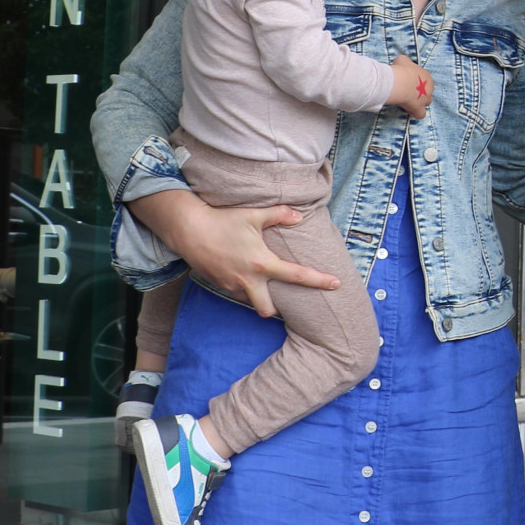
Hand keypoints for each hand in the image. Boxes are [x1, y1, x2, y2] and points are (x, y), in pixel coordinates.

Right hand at [127, 189, 340, 318]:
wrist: (188, 229)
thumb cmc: (223, 220)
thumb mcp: (254, 215)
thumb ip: (280, 215)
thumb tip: (299, 216)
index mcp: (262, 263)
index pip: (297, 276)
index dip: (319, 281)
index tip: (337, 284)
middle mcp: (249, 280)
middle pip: (268, 309)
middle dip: (276, 309)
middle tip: (284, 299)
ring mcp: (232, 285)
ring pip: (251, 301)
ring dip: (258, 296)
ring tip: (262, 283)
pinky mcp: (219, 284)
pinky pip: (236, 292)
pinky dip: (243, 288)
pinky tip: (242, 274)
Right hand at [387, 55, 432, 119]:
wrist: (399, 82)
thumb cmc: (400, 70)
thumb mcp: (402, 60)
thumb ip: (405, 62)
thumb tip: (402, 65)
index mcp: (426, 75)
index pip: (425, 79)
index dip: (416, 81)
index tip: (406, 81)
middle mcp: (429, 87)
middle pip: (428, 91)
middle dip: (420, 92)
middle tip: (407, 91)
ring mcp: (425, 99)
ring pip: (427, 102)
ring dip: (420, 102)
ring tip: (408, 101)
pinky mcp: (419, 108)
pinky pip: (421, 114)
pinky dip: (416, 113)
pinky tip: (409, 110)